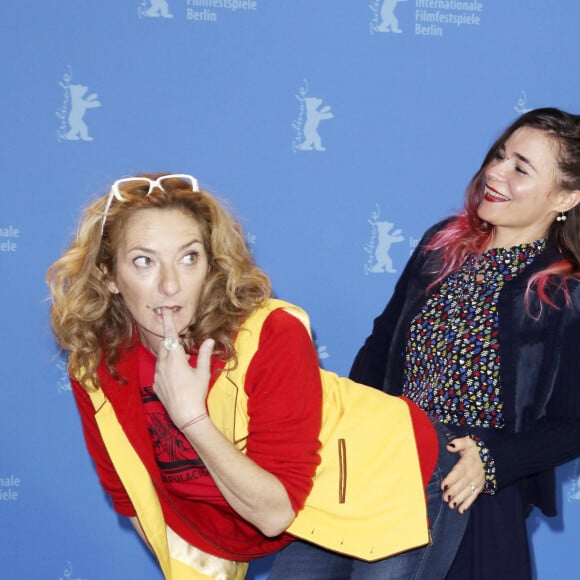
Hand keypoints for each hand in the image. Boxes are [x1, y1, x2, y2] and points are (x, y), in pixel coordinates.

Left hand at [153, 308, 213, 428]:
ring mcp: (157, 376)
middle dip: (171, 342)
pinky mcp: (155, 385)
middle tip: (182, 346)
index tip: (164, 312)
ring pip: (161, 358)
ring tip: (183, 364)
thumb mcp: (203, 372)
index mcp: (175, 359)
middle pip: (164, 346)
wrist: (185, 415)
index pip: (170, 336)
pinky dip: (166, 368)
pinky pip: (159, 371)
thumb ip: (204, 354)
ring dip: (169, 356)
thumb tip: (209, 340)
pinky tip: (177, 378)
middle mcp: (163, 365)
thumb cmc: (196, 393)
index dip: (167, 323)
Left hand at [440, 436, 484, 513]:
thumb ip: (458, 443)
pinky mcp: (479, 487)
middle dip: (454, 491)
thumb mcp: (466, 442)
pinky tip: (461, 510)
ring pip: (468, 491)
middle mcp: (474, 473)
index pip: (459, 471)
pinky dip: (467, 503)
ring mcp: (477, 481)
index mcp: (469, 462)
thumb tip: (449, 446)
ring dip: (459, 499)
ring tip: (451, 505)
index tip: (443, 485)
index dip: (451, 479)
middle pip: (463, 483)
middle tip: (445, 497)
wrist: (488, 456)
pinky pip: (474, 496)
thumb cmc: (471, 450)